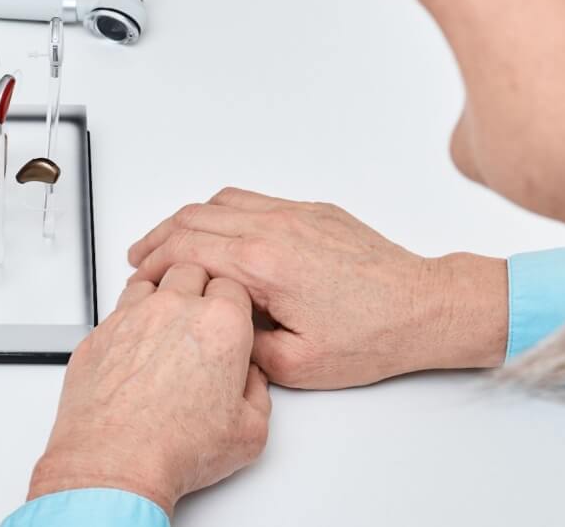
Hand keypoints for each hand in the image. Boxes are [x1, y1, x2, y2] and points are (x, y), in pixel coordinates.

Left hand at [27, 263, 270, 516]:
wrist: (116, 461)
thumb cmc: (176, 447)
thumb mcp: (250, 431)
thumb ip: (258, 392)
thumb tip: (250, 379)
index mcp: (221, 324)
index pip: (233, 286)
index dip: (233, 304)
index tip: (231, 320)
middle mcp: (175, 309)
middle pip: (191, 270)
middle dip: (199, 287)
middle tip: (200, 318)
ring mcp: (133, 316)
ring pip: (152, 282)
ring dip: (162, 296)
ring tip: (166, 326)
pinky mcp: (101, 332)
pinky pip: (119, 308)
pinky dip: (131, 319)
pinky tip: (136, 345)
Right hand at [127, 188, 507, 388]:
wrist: (423, 308)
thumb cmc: (372, 335)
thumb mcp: (296, 365)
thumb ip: (245, 345)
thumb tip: (220, 331)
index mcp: (264, 263)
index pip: (188, 251)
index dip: (156, 265)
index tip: (142, 279)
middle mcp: (275, 227)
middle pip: (194, 218)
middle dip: (160, 237)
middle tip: (141, 257)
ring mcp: (295, 214)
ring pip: (221, 202)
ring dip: (188, 220)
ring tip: (171, 241)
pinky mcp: (313, 211)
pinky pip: (253, 200)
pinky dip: (222, 212)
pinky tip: (218, 232)